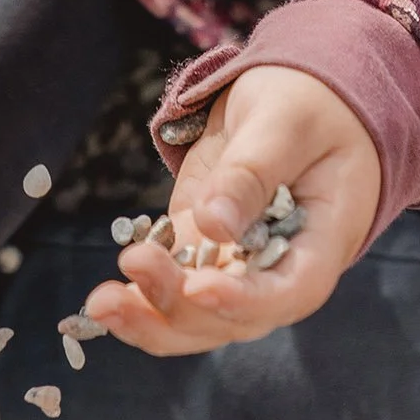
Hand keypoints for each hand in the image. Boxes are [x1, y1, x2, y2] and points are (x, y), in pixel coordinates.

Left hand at [83, 66, 380, 355]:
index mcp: (320, 242)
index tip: (198, 287)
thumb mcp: (287, 122)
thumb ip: (253, 170)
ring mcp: (238, 268)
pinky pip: (173, 290)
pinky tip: (105, 298)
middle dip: (178, 306)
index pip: (289, 289)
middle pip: (234, 317)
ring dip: (150, 316)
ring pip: (197, 317)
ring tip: (100, 303)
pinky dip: (140, 298)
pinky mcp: (202, 253)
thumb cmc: (310, 106)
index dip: (245, 300)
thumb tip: (213, 224)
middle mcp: (279, 272)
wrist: (299, 101)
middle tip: (132, 265)